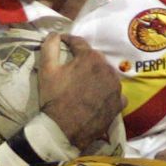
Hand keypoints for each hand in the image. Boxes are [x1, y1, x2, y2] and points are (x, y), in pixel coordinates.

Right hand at [38, 32, 123, 149]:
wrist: (64, 130)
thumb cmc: (54, 98)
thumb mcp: (46, 70)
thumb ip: (49, 47)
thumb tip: (54, 34)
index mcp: (90, 57)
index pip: (79, 42)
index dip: (68, 41)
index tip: (61, 42)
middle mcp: (107, 69)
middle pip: (94, 58)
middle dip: (83, 59)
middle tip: (72, 66)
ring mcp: (116, 87)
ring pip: (106, 73)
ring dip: (97, 74)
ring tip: (85, 81)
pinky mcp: (119, 103)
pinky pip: (115, 91)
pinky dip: (107, 91)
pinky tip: (98, 96)